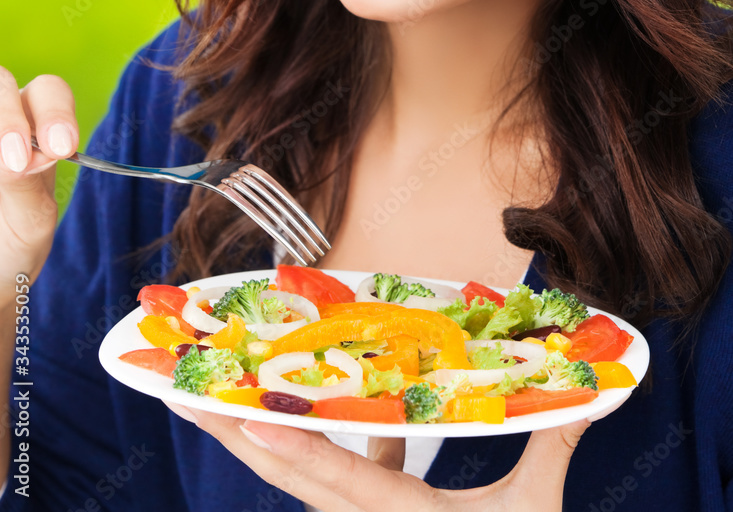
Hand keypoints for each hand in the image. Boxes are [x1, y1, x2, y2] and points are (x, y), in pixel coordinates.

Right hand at [0, 68, 77, 301]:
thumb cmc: (13, 241)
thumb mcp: (31, 220)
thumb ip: (28, 185)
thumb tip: (18, 156)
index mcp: (38, 126)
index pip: (49, 91)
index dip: (55, 111)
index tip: (59, 147)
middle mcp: (3, 117)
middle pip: (2, 82)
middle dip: (9, 118)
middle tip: (16, 160)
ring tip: (3, 170)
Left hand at [165, 402, 589, 511]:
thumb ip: (554, 448)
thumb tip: (593, 392)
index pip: (339, 482)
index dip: (291, 450)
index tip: (240, 419)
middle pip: (295, 475)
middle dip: (239, 436)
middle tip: (189, 397)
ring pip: (306, 476)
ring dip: (267, 436)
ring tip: (225, 396)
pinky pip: (340, 477)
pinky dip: (325, 445)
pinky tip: (330, 410)